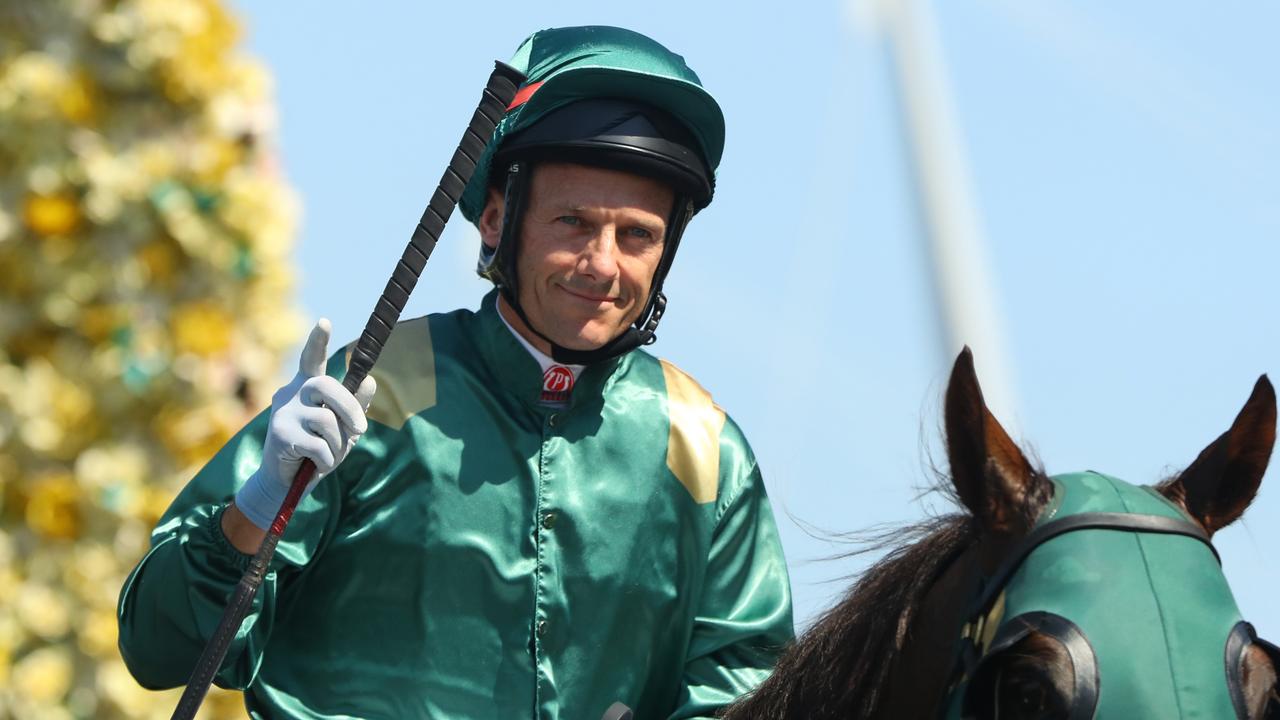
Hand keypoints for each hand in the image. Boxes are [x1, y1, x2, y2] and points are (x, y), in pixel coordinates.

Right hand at [233, 319, 375, 529]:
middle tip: (361, 429)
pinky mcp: (280, 435)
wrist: (286, 483)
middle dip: (349, 408)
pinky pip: (320, 445)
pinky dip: (328, 461)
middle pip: (327, 386)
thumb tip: (370, 381)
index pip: (311, 359)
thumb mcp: (341, 429)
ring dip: (338, 445)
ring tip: (329, 456)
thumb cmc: (317, 451)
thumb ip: (354, 407)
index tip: (325, 322)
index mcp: (306, 388)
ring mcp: (283, 413)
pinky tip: (318, 466)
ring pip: (327, 421)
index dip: (318, 341)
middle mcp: (291, 394)